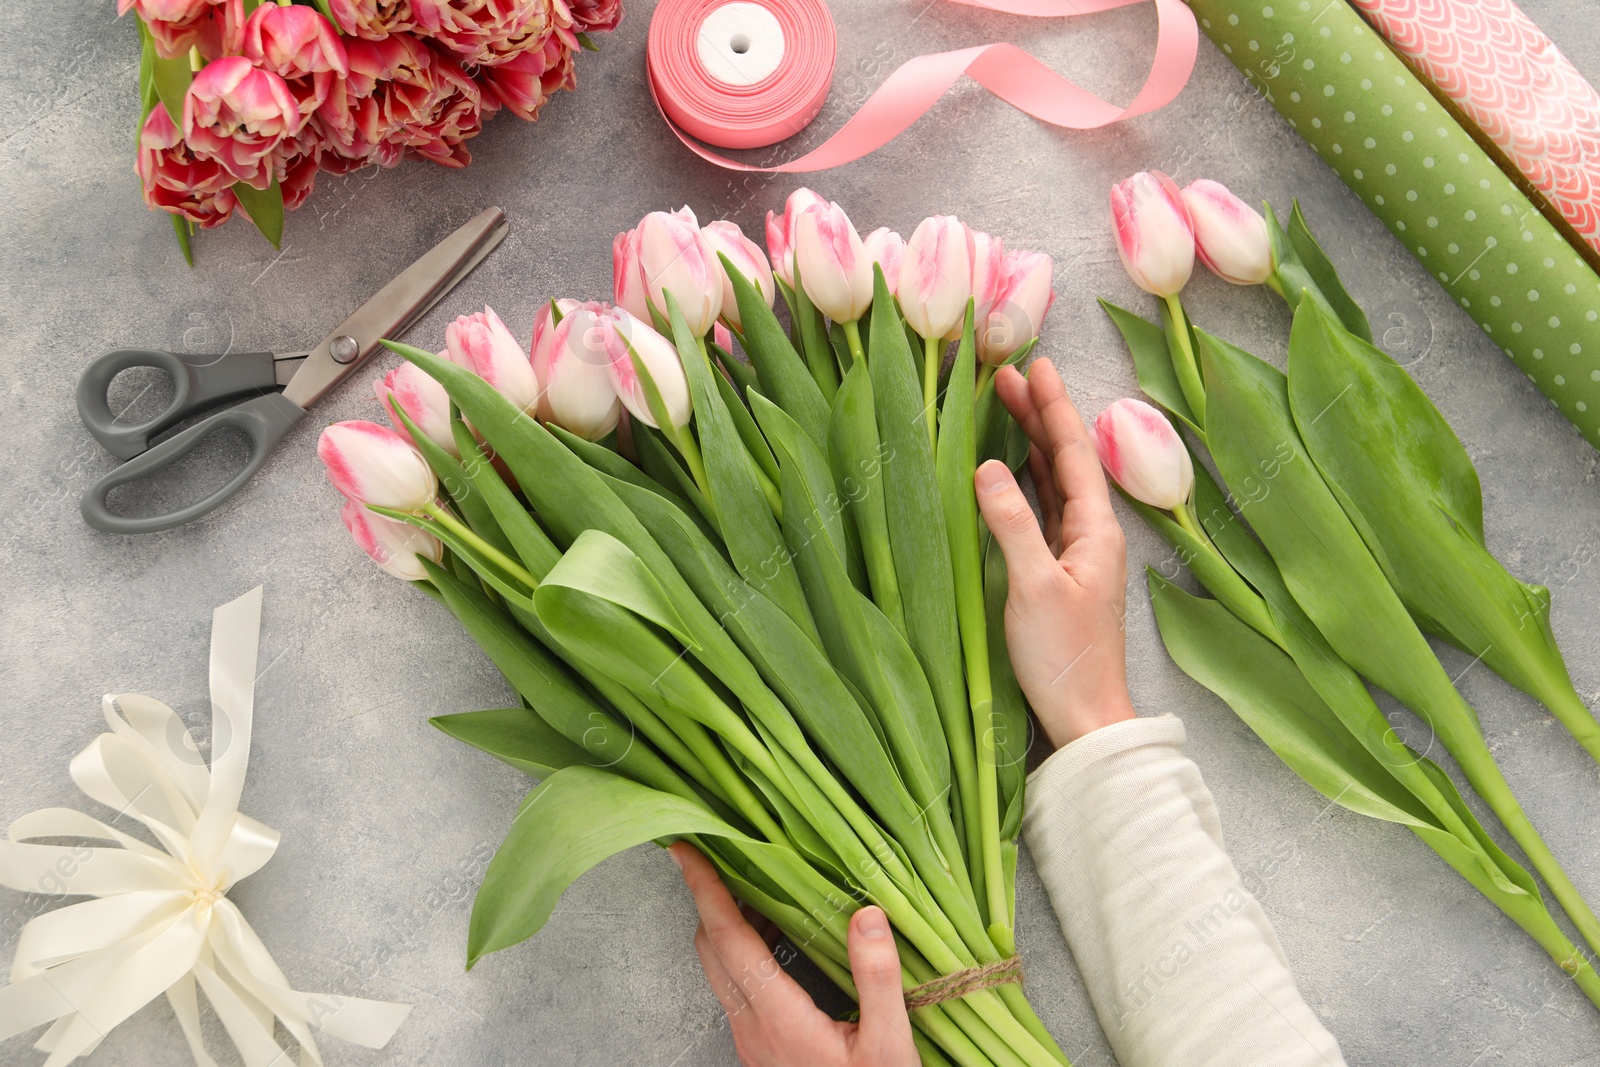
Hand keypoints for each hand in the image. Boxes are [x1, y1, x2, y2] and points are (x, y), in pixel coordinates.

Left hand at [670, 842, 918, 1066]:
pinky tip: (780, 941)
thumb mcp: (888, 1046)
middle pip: (711, 948)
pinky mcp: (760, 1048)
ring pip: (719, 969)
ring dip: (728, 925)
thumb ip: (876, 978)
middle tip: (724, 855)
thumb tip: (867, 913)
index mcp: (778, 1017)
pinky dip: (744, 951)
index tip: (685, 850)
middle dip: (709, 897)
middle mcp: (752, 1026)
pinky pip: (737, 987)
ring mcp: (751, 1040)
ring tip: (759, 888)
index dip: (704, 890)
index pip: (727, 939)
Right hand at [976, 359, 1136, 749]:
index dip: (1052, 408)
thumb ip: (1011, 523)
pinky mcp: (1057, 577)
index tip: (1034, 365)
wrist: (1085, 720)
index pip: (1072, 454)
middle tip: (1007, 374)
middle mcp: (1091, 536)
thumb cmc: (1063, 658)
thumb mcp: (1032, 586)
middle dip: (1037, 417)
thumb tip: (986, 467)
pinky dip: (1022, 484)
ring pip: (1051, 485)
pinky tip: (1005, 473)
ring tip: (1005, 408)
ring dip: (1028, 446)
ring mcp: (1075, 556)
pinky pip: (1040, 513)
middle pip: (1063, 463)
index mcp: (1096, 531)